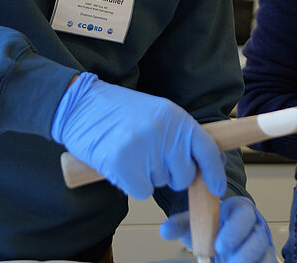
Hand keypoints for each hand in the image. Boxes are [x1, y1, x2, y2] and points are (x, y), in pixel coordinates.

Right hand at [51, 73, 225, 199]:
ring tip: (130, 152)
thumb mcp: (155, 112)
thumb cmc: (116, 110)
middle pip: (184, 175)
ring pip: (160, 184)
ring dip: (147, 176)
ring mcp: (143, 148)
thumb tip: (199, 164)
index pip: (206, 149)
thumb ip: (176, 134)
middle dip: (171, 175)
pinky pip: (141, 192)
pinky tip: (120, 165)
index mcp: (174, 116)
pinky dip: (132, 184)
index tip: (216, 188)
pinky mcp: (123, 165)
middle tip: (149, 158)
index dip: (214, 172)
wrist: (80, 104)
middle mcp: (163, 132)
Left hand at [160, 196, 275, 262]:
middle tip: (228, 259)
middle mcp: (255, 225)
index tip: (219, 244)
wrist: (222, 238)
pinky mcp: (266, 256)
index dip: (233, 230)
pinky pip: (268, 262)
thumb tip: (165, 230)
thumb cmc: (212, 227)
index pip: (243, 214)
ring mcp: (263, 242)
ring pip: (264, 252)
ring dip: (249, 260)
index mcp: (239, 210)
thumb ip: (181, 224)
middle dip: (244, 250)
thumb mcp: (196, 223)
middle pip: (257, 236)